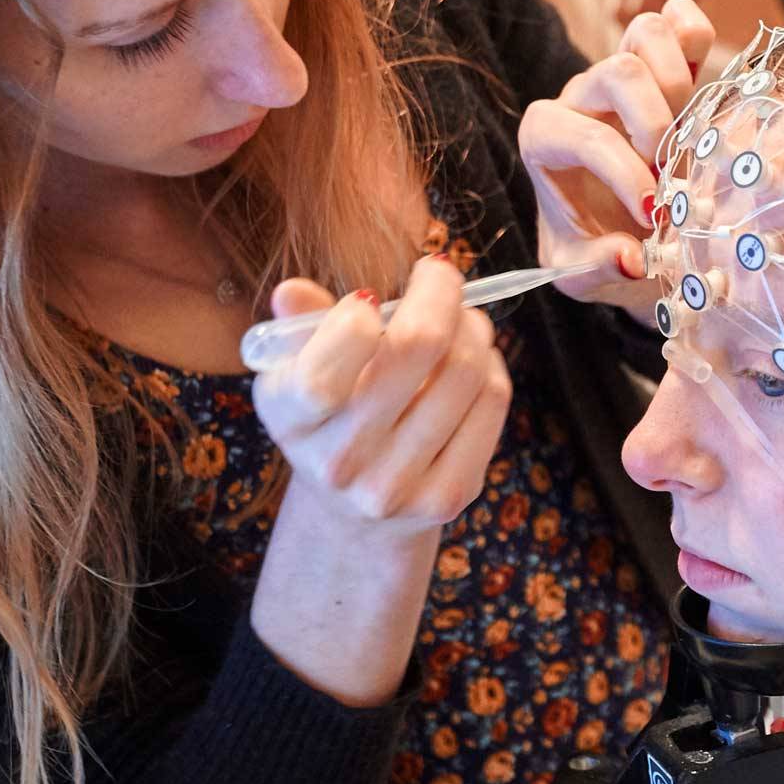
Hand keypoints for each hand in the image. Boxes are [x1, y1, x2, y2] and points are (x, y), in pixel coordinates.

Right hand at [252, 258, 510, 532]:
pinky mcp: (450, 496)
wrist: (355, 507)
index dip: (355, 321)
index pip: (322, 376)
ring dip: (472, 325)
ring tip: (460, 317)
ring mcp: (397, 485)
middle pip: (417, 347)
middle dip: (439, 291)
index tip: (369, 297)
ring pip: (465, 370)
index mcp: (292, 422)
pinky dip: (491, 363)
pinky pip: (492, 401)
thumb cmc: (329, 412)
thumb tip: (291, 291)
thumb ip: (300, 324)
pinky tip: (474, 358)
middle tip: (438, 276)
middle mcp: (341, 462)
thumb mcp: (297, 368)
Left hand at [520, 0, 717, 310]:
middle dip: (655, 122)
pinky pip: (679, 18)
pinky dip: (697, 34)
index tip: (652, 212)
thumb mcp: (580, 273)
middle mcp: (579, 96)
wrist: (623, 232)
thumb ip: (597, 267)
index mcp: (545, 139)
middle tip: (672, 167)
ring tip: (690, 127)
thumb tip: (632, 258)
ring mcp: (621, 71)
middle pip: (617, 73)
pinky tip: (704, 76)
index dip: (622, 173)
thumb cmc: (594, 247)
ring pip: (646, 32)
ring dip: (679, 80)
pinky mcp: (664, 62)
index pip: (580, 136)